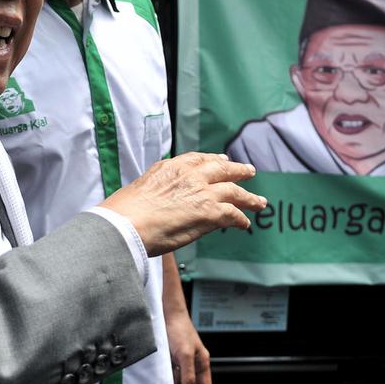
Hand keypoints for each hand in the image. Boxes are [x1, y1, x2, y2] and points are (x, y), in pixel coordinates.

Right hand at [101, 152, 264, 256]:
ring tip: (259, 202)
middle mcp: (190, 175)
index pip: (198, 159)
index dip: (213, 160)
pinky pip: (233, 214)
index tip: (220, 160)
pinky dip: (241, 219)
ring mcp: (202, 192)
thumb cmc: (125, 212)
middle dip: (238, 170)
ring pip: (234, 191)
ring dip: (249, 197)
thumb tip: (165, 198)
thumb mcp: (143, 187)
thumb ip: (160, 187)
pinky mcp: (210, 212)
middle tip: (249, 171)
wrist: (125, 224)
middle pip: (222, 169)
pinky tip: (244, 224)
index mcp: (172, 166)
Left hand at [165, 306, 210, 383]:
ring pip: (182, 380)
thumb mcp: (185, 354)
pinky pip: (173, 373)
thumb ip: (188, 374)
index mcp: (202, 361)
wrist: (166, 314)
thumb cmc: (179, 329)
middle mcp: (194, 361)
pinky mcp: (173, 356)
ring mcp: (183, 359)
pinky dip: (170, 381)